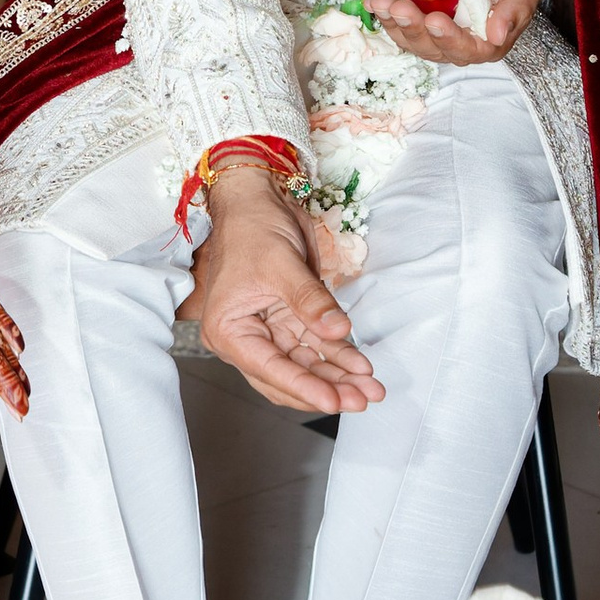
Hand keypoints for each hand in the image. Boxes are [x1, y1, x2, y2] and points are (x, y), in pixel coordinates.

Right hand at [187, 164, 384, 417]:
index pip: (269, 368)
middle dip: (327, 388)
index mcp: (229, 329)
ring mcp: (269, 331)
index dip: (304, 387)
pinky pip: (316, 346)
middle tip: (363, 397)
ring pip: (305, 365)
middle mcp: (246, 338)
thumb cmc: (252, 227)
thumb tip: (338, 332)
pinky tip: (362, 366)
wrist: (256, 199)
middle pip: (288, 376)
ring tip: (371, 388)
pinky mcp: (290, 320)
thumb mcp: (280, 263)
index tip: (334, 401)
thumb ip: (309, 301)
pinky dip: (339, 356)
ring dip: (338, 377)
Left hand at [368, 0, 546, 67]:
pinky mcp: (417, 10)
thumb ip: (515, 8)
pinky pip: (396, 20)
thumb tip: (496, 35)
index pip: (468, 50)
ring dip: (392, 22)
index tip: (434, 20)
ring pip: (409, 36)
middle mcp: (459, 37)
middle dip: (413, 29)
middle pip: (432, 47)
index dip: (449, 40)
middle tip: (401, 7)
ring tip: (381, 1)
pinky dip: (383, 11)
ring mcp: (435, 25)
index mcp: (489, 38)